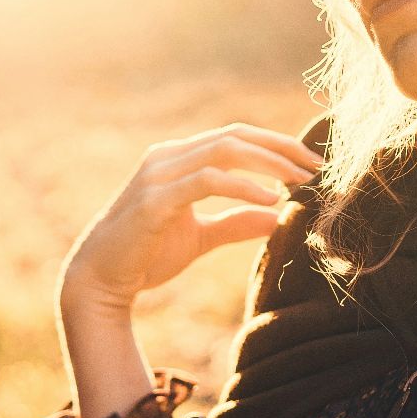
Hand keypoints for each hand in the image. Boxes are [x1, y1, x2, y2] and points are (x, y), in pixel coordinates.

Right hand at [59, 122, 324, 310]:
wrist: (100, 281)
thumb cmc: (146, 255)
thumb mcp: (200, 237)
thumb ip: (236, 222)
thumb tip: (277, 216)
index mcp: (178, 159)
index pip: (235, 137)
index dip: (275, 145)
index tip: (312, 162)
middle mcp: (167, 158)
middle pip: (234, 136)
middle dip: (280, 148)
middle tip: (316, 166)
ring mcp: (158, 175)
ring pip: (223, 151)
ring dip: (267, 163)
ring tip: (299, 182)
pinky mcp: (154, 200)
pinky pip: (206, 181)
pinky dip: (242, 186)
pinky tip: (270, 200)